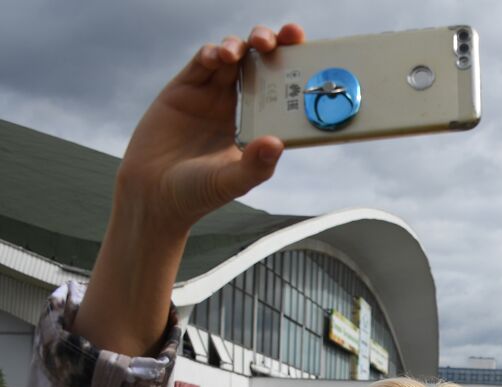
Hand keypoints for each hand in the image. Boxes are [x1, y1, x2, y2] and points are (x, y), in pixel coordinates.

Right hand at [116, 24, 303, 233]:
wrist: (153, 194)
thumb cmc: (198, 192)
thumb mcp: (231, 182)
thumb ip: (255, 166)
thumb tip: (276, 143)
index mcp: (259, 123)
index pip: (284, 88)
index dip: (296, 68)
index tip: (311, 53)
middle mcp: (239, 104)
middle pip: (261, 62)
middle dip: (274, 43)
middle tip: (284, 38)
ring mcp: (211, 94)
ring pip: (233, 56)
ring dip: (242, 46)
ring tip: (241, 52)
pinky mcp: (184, 89)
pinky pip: (202, 63)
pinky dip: (212, 54)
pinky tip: (219, 57)